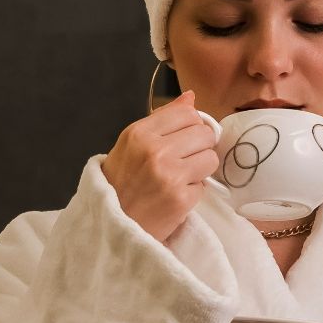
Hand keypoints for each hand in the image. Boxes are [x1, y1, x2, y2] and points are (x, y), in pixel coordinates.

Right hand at [101, 89, 221, 243]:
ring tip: (181, 178)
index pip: (188, 113)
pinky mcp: (180, 199)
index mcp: (139, 133)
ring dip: (200, 169)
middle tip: (183, 161)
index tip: (183, 139)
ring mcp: (169, 175)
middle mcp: (154, 150)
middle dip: (199, 147)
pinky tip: (176, 195)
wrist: (111, 225)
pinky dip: (194, 191)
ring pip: (211, 158)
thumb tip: (190, 96)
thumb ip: (162, 119)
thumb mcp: (131, 144)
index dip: (191, 126)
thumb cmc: (120, 183)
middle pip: (204, 133)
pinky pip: (205, 185)